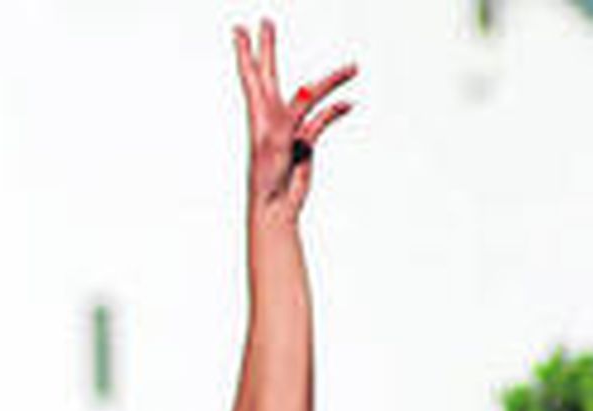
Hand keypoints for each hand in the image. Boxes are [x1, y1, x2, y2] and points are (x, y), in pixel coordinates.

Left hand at [234, 20, 355, 218]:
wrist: (275, 205)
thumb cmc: (268, 175)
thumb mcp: (279, 138)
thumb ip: (295, 110)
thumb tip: (310, 87)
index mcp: (260, 111)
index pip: (252, 73)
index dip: (247, 50)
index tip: (240, 29)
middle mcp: (272, 115)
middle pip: (271, 72)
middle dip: (268, 48)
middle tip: (265, 23)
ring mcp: (288, 127)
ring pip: (310, 96)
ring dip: (331, 82)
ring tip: (352, 67)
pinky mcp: (304, 141)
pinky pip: (322, 120)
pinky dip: (335, 111)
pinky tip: (348, 103)